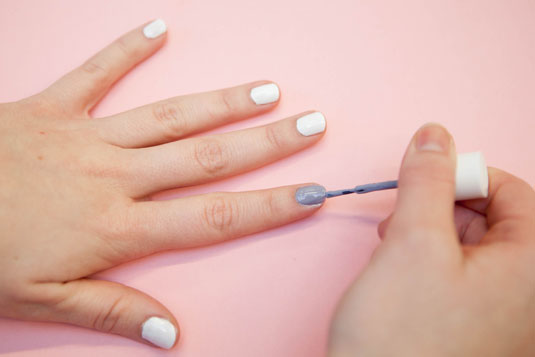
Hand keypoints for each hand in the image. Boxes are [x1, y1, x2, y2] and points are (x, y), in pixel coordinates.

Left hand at [0, 20, 326, 348]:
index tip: (312, 194)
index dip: (269, 208)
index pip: (213, 217)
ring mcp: (85, 135)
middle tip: (311, 125)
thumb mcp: (43, 300)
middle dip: (267, 143)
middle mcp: (114, 175)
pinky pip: (95, 72)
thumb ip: (114, 313)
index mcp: (117, 227)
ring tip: (266, 90)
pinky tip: (158, 28)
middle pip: (208, 157)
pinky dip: (126, 49)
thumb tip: (172, 336)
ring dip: (222, 102)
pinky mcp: (51, 107)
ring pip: (169, 116)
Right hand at [328, 124, 534, 355]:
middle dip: (444, 207)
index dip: (467, 175)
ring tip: (394, 246)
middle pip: (495, 220)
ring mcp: (500, 318)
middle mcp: (525, 297)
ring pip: (472, 248)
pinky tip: (399, 272)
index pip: (517, 194)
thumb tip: (434, 136)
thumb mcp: (411, 241)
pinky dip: (429, 262)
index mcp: (531, 270)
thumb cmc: (399, 339)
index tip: (426, 176)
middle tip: (404, 216)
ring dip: (431, 233)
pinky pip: (459, 278)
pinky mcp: (471, 330)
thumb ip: (426, 179)